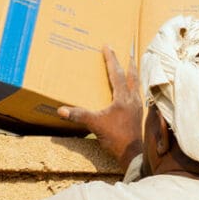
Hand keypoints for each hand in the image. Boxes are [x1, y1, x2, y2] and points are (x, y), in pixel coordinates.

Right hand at [58, 46, 143, 168]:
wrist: (132, 153)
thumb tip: (60, 110)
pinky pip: (137, 93)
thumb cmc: (115, 137)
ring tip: (131, 65)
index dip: (111, 59)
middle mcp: (132, 98)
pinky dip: (134, 85)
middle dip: (128, 62)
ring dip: (133, 73)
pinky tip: (132, 89)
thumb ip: (78, 116)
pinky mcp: (138, 113)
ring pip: (136, 83)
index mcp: (123, 97)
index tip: (107, 46)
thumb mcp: (95, 125)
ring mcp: (137, 105)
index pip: (116, 73)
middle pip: (132, 74)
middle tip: (128, 50)